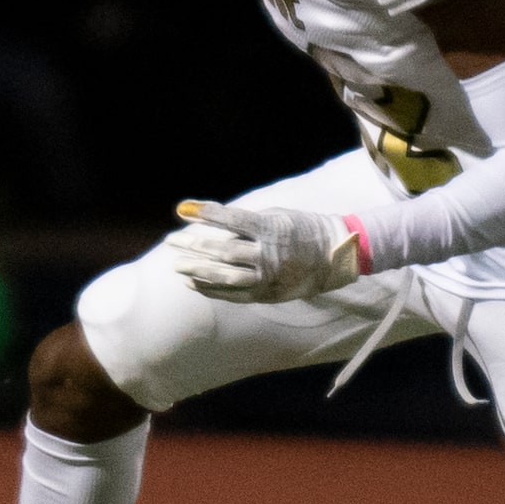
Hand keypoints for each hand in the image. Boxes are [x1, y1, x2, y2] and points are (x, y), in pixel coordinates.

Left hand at [167, 199, 363, 302]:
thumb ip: (246, 221)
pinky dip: (211, 289)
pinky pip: (233, 294)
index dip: (207, 214)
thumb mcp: (276, 216)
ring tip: (176, 266)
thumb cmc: (301, 229)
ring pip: (225, 275)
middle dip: (193, 245)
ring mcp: (267, 276)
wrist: (332, 257)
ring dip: (197, 270)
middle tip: (172, 240)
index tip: (183, 210)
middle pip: (222, 250)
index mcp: (271, 229)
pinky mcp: (266, 294)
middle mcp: (268, 254)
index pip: (232, 220)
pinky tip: (193, 283)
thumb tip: (211, 219)